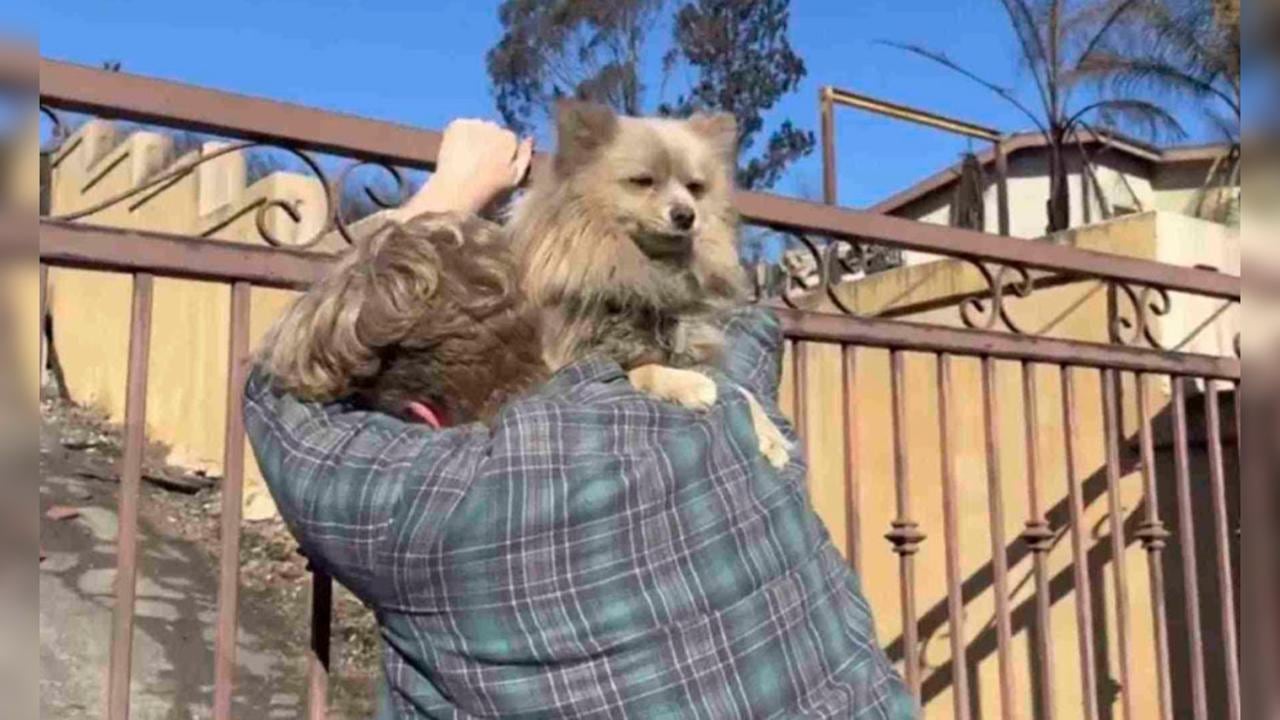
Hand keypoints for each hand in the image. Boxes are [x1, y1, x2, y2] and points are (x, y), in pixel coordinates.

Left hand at [398, 119, 533, 217]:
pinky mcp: (456, 124)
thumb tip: (529, 139)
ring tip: (467, 158)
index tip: (494, 166)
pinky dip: (460, 136)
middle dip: (489, 142)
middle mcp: (494, 125)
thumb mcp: (515, 179)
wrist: (456, 191)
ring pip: (477, 127)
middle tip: (479, 163)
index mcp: (510, 139)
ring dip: (475, 137)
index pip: (509, 139)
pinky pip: (461, 126)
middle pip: (494, 130)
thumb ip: (525, 157)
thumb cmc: (489, 190)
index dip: (502, 153)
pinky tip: (457, 151)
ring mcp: (474, 123)